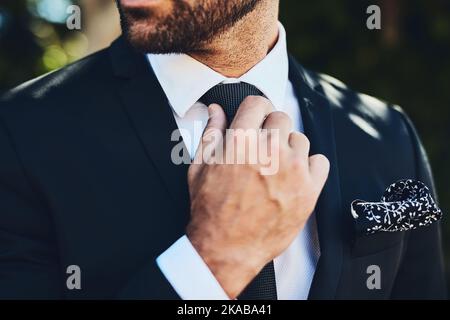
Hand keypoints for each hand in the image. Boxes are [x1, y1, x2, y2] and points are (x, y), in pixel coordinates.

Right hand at [186, 96, 329, 298]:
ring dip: (288, 149)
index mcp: (241, 141)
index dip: (255, 111)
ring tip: (276, 169)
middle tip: (262, 151)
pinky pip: (320, 161)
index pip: (258, 103)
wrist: (227, 248)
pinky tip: (294, 178)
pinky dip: (309, 166)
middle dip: (270, 130)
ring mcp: (293, 170)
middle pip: (281, 118)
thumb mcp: (200, 168)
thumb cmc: (211, 210)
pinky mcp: (309, 189)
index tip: (256, 120)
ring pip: (300, 139)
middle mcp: (269, 150)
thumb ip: (211, 134)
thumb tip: (216, 110)